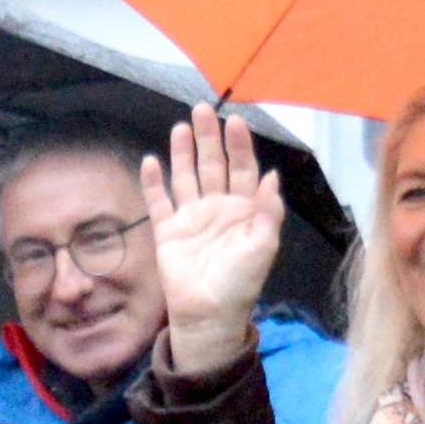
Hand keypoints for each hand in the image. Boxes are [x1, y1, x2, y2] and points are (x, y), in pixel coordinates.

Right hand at [142, 102, 287, 377]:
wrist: (209, 313)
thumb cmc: (240, 282)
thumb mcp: (264, 245)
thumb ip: (268, 210)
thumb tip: (272, 176)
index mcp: (244, 210)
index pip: (242, 168)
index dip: (239, 145)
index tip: (235, 121)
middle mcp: (218, 208)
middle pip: (212, 165)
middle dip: (209, 138)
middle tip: (203, 110)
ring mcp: (192, 218)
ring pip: (186, 176)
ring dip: (183, 152)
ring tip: (181, 127)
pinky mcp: (168, 231)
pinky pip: (159, 201)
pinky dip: (154, 182)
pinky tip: (151, 160)